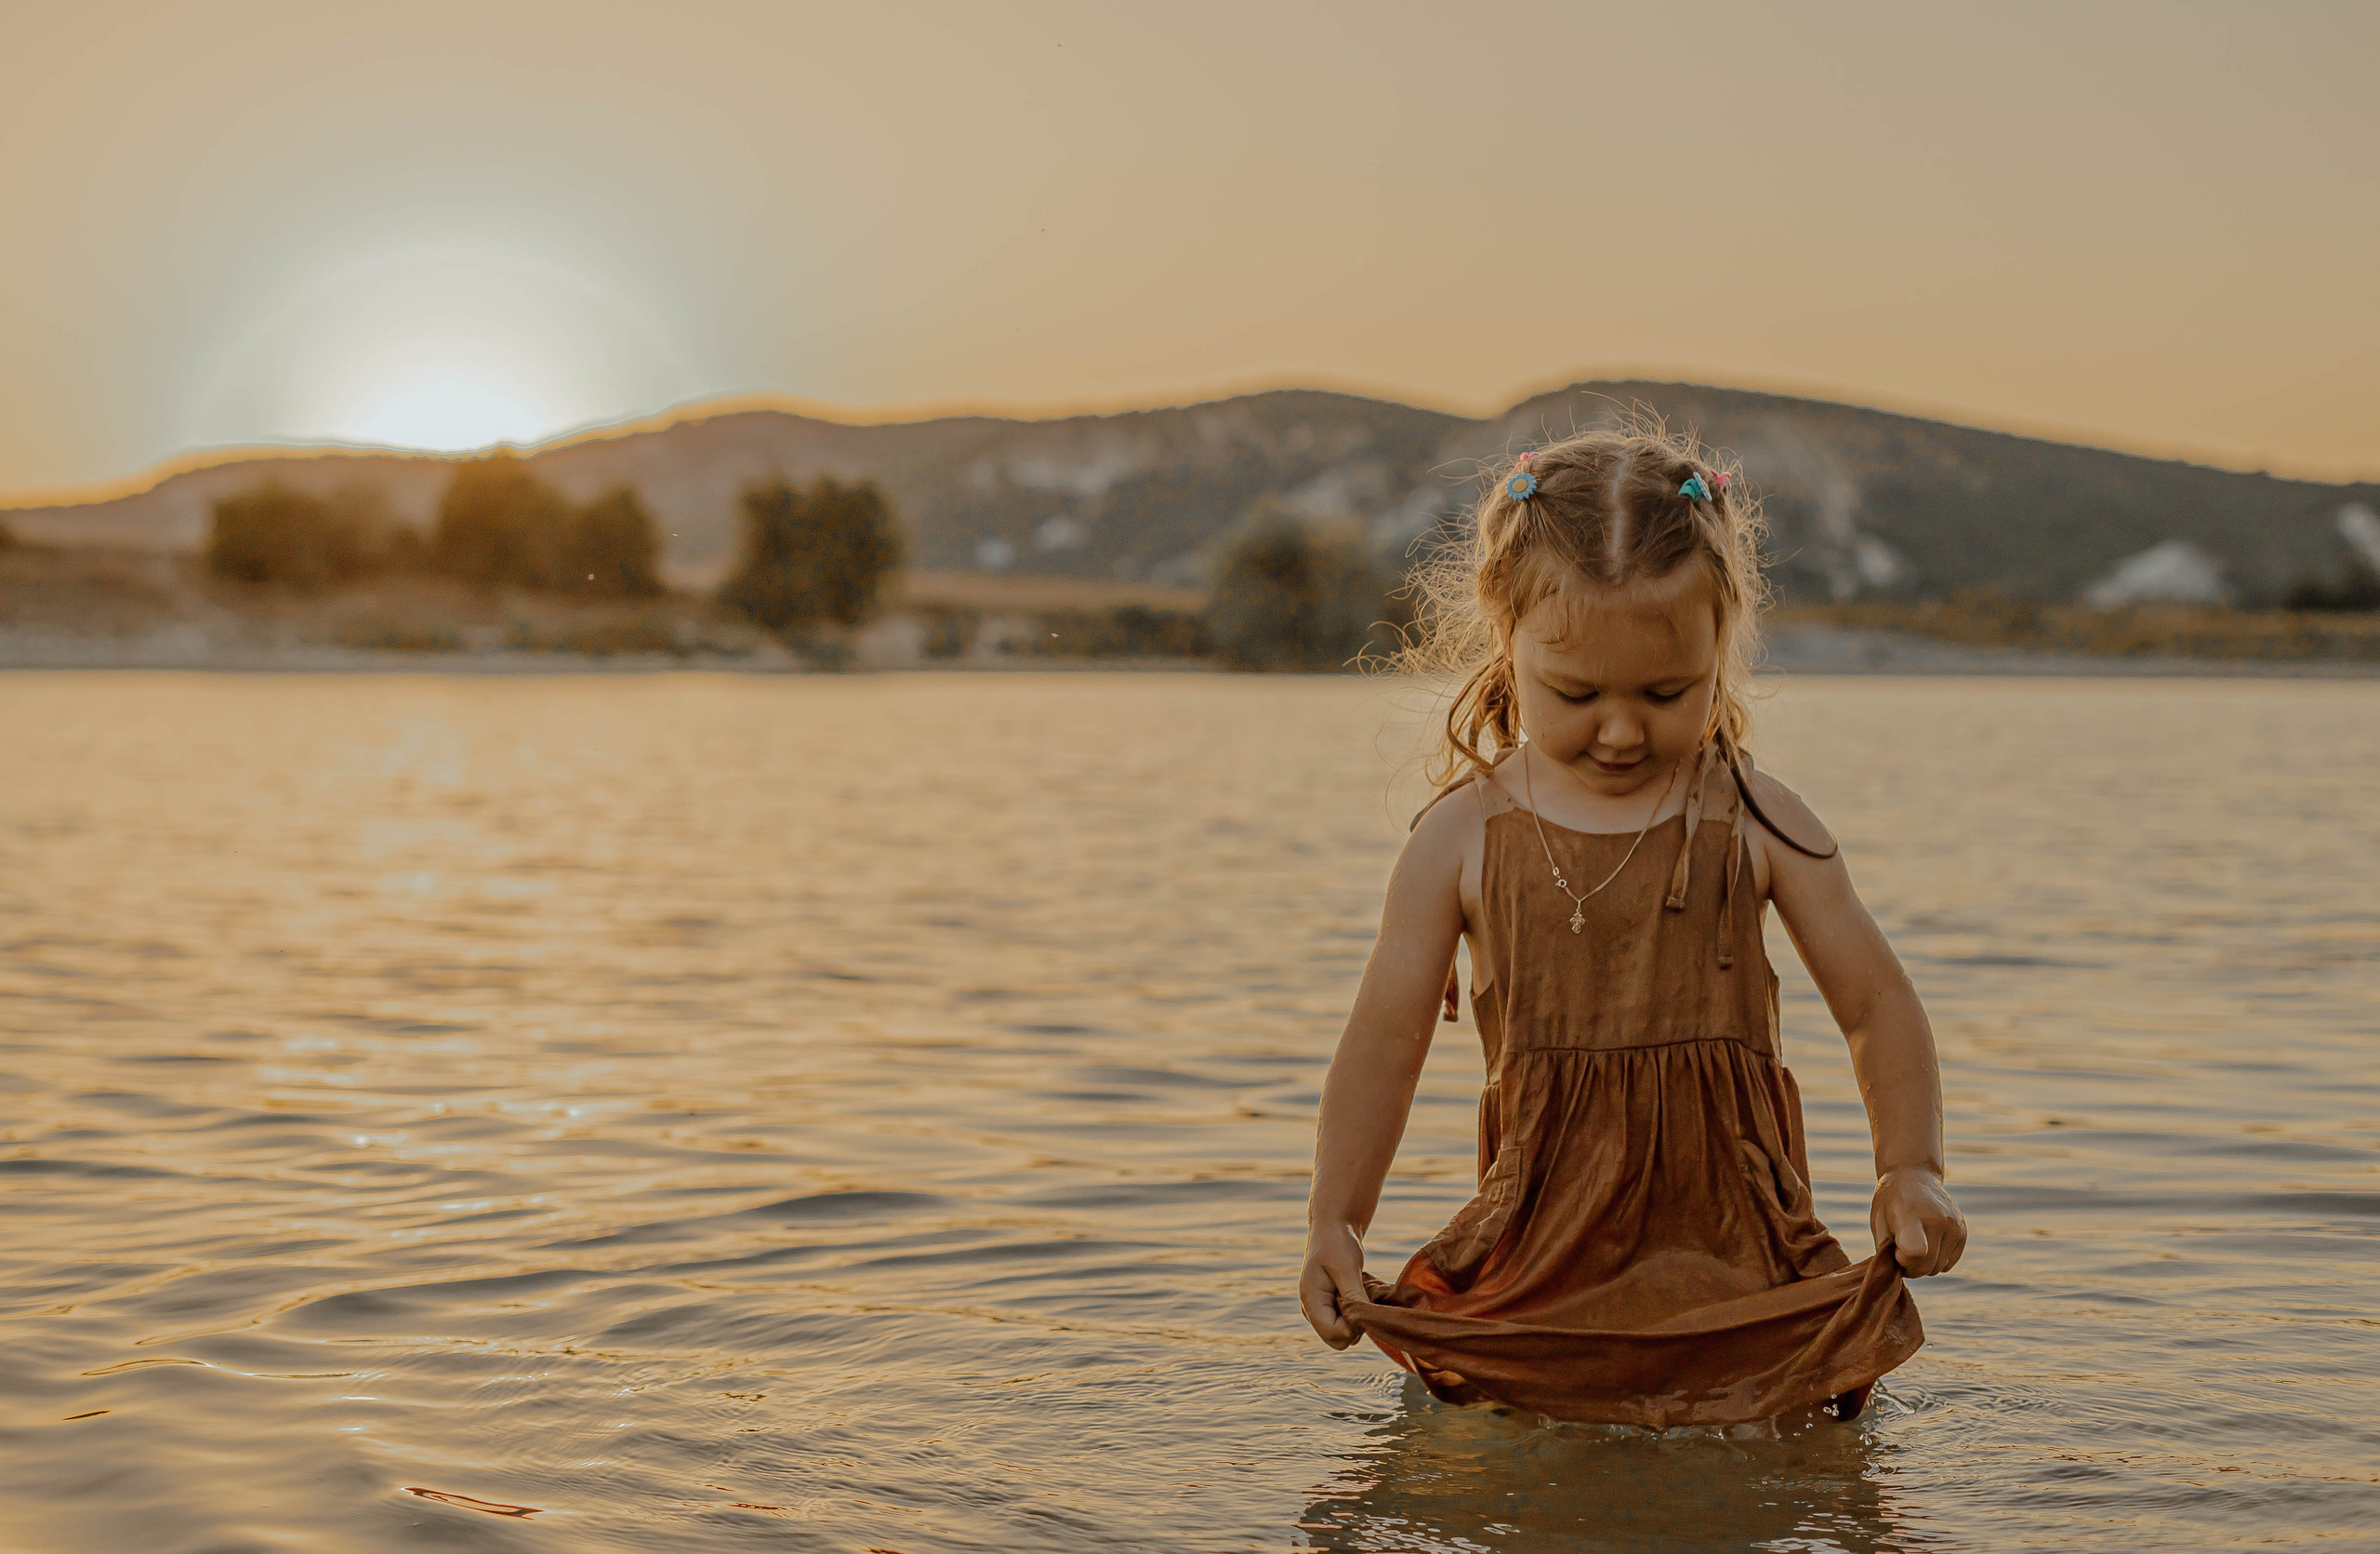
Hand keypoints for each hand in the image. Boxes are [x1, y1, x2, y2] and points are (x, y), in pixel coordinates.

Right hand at [1298, 1222, 1368, 1348]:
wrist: (1333, 1228)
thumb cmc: (1338, 1242)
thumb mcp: (1347, 1267)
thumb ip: (1353, 1295)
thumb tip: (1364, 1321)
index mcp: (1310, 1300)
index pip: (1332, 1334)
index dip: (1353, 1327)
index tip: (1364, 1305)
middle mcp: (1311, 1309)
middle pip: (1337, 1339)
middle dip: (1355, 1325)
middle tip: (1364, 1298)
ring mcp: (1320, 1309)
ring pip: (1344, 1334)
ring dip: (1358, 1318)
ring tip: (1360, 1291)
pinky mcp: (1329, 1307)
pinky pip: (1346, 1323)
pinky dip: (1357, 1313)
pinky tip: (1359, 1293)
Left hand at [1871, 1166, 1966, 1276]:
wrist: (1914, 1175)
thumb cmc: (1890, 1201)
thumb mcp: (1878, 1221)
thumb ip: (1885, 1250)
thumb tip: (1895, 1275)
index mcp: (1912, 1216)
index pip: (1916, 1253)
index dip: (1902, 1261)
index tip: (1894, 1250)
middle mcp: (1938, 1221)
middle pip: (1926, 1267)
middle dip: (1909, 1267)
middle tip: (1898, 1251)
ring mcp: (1954, 1226)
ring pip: (1938, 1269)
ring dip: (1923, 1264)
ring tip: (1912, 1245)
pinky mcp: (1963, 1232)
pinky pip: (1949, 1263)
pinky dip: (1936, 1260)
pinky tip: (1927, 1243)